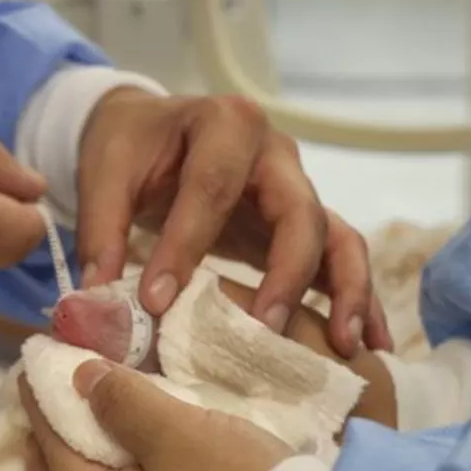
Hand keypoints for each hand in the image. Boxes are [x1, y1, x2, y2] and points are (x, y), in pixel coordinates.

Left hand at [77, 87, 391, 355]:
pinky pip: (342, 258)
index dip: (186, 245)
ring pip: (338, 236)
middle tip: (266, 330)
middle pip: (299, 211)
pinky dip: (357, 299)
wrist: (152, 131)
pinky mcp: (303, 226)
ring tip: (344, 346)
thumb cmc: (132, 148)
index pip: (211, 187)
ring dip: (346, 291)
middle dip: (287, 273)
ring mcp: (298, 190)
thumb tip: (99, 296)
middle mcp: (275, 154)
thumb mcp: (106, 171)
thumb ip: (101, 228)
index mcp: (224, 125)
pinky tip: (370, 345)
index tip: (156, 303)